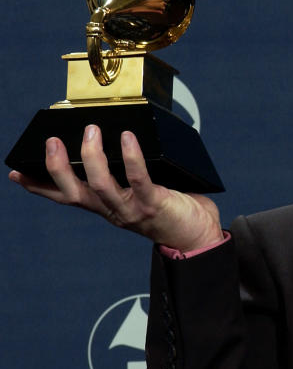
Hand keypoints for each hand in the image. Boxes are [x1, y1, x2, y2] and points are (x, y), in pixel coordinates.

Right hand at [9, 124, 222, 251]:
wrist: (199, 237)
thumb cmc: (172, 210)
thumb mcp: (139, 192)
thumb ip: (125, 174)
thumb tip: (117, 139)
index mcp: (105, 206)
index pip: (65, 197)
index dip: (39, 186)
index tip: (16, 172)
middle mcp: (112, 210)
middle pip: (74, 192)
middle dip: (58, 167)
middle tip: (52, 140)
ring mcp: (131, 209)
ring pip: (101, 185)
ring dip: (92, 157)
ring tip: (91, 131)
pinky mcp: (154, 204)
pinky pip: (138, 179)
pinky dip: (131, 157)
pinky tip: (129, 138)